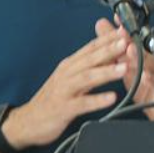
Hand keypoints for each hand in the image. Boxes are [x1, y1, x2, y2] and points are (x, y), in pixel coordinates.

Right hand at [0, 20, 138, 150]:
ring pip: (87, 78)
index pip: (91, 47)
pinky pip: (82, 103)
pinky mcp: (63, 108)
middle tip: (126, 42)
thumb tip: (112, 54)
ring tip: (124, 68)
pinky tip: (111, 98)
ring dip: (106, 72)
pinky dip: (97, 100)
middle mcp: (67, 74)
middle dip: (109, 50)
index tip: (124, 30)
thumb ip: (90, 66)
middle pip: (90, 59)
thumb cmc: (52, 99)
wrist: (27, 122)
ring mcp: (64, 91)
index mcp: (70, 65)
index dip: (108, 38)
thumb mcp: (71, 78)